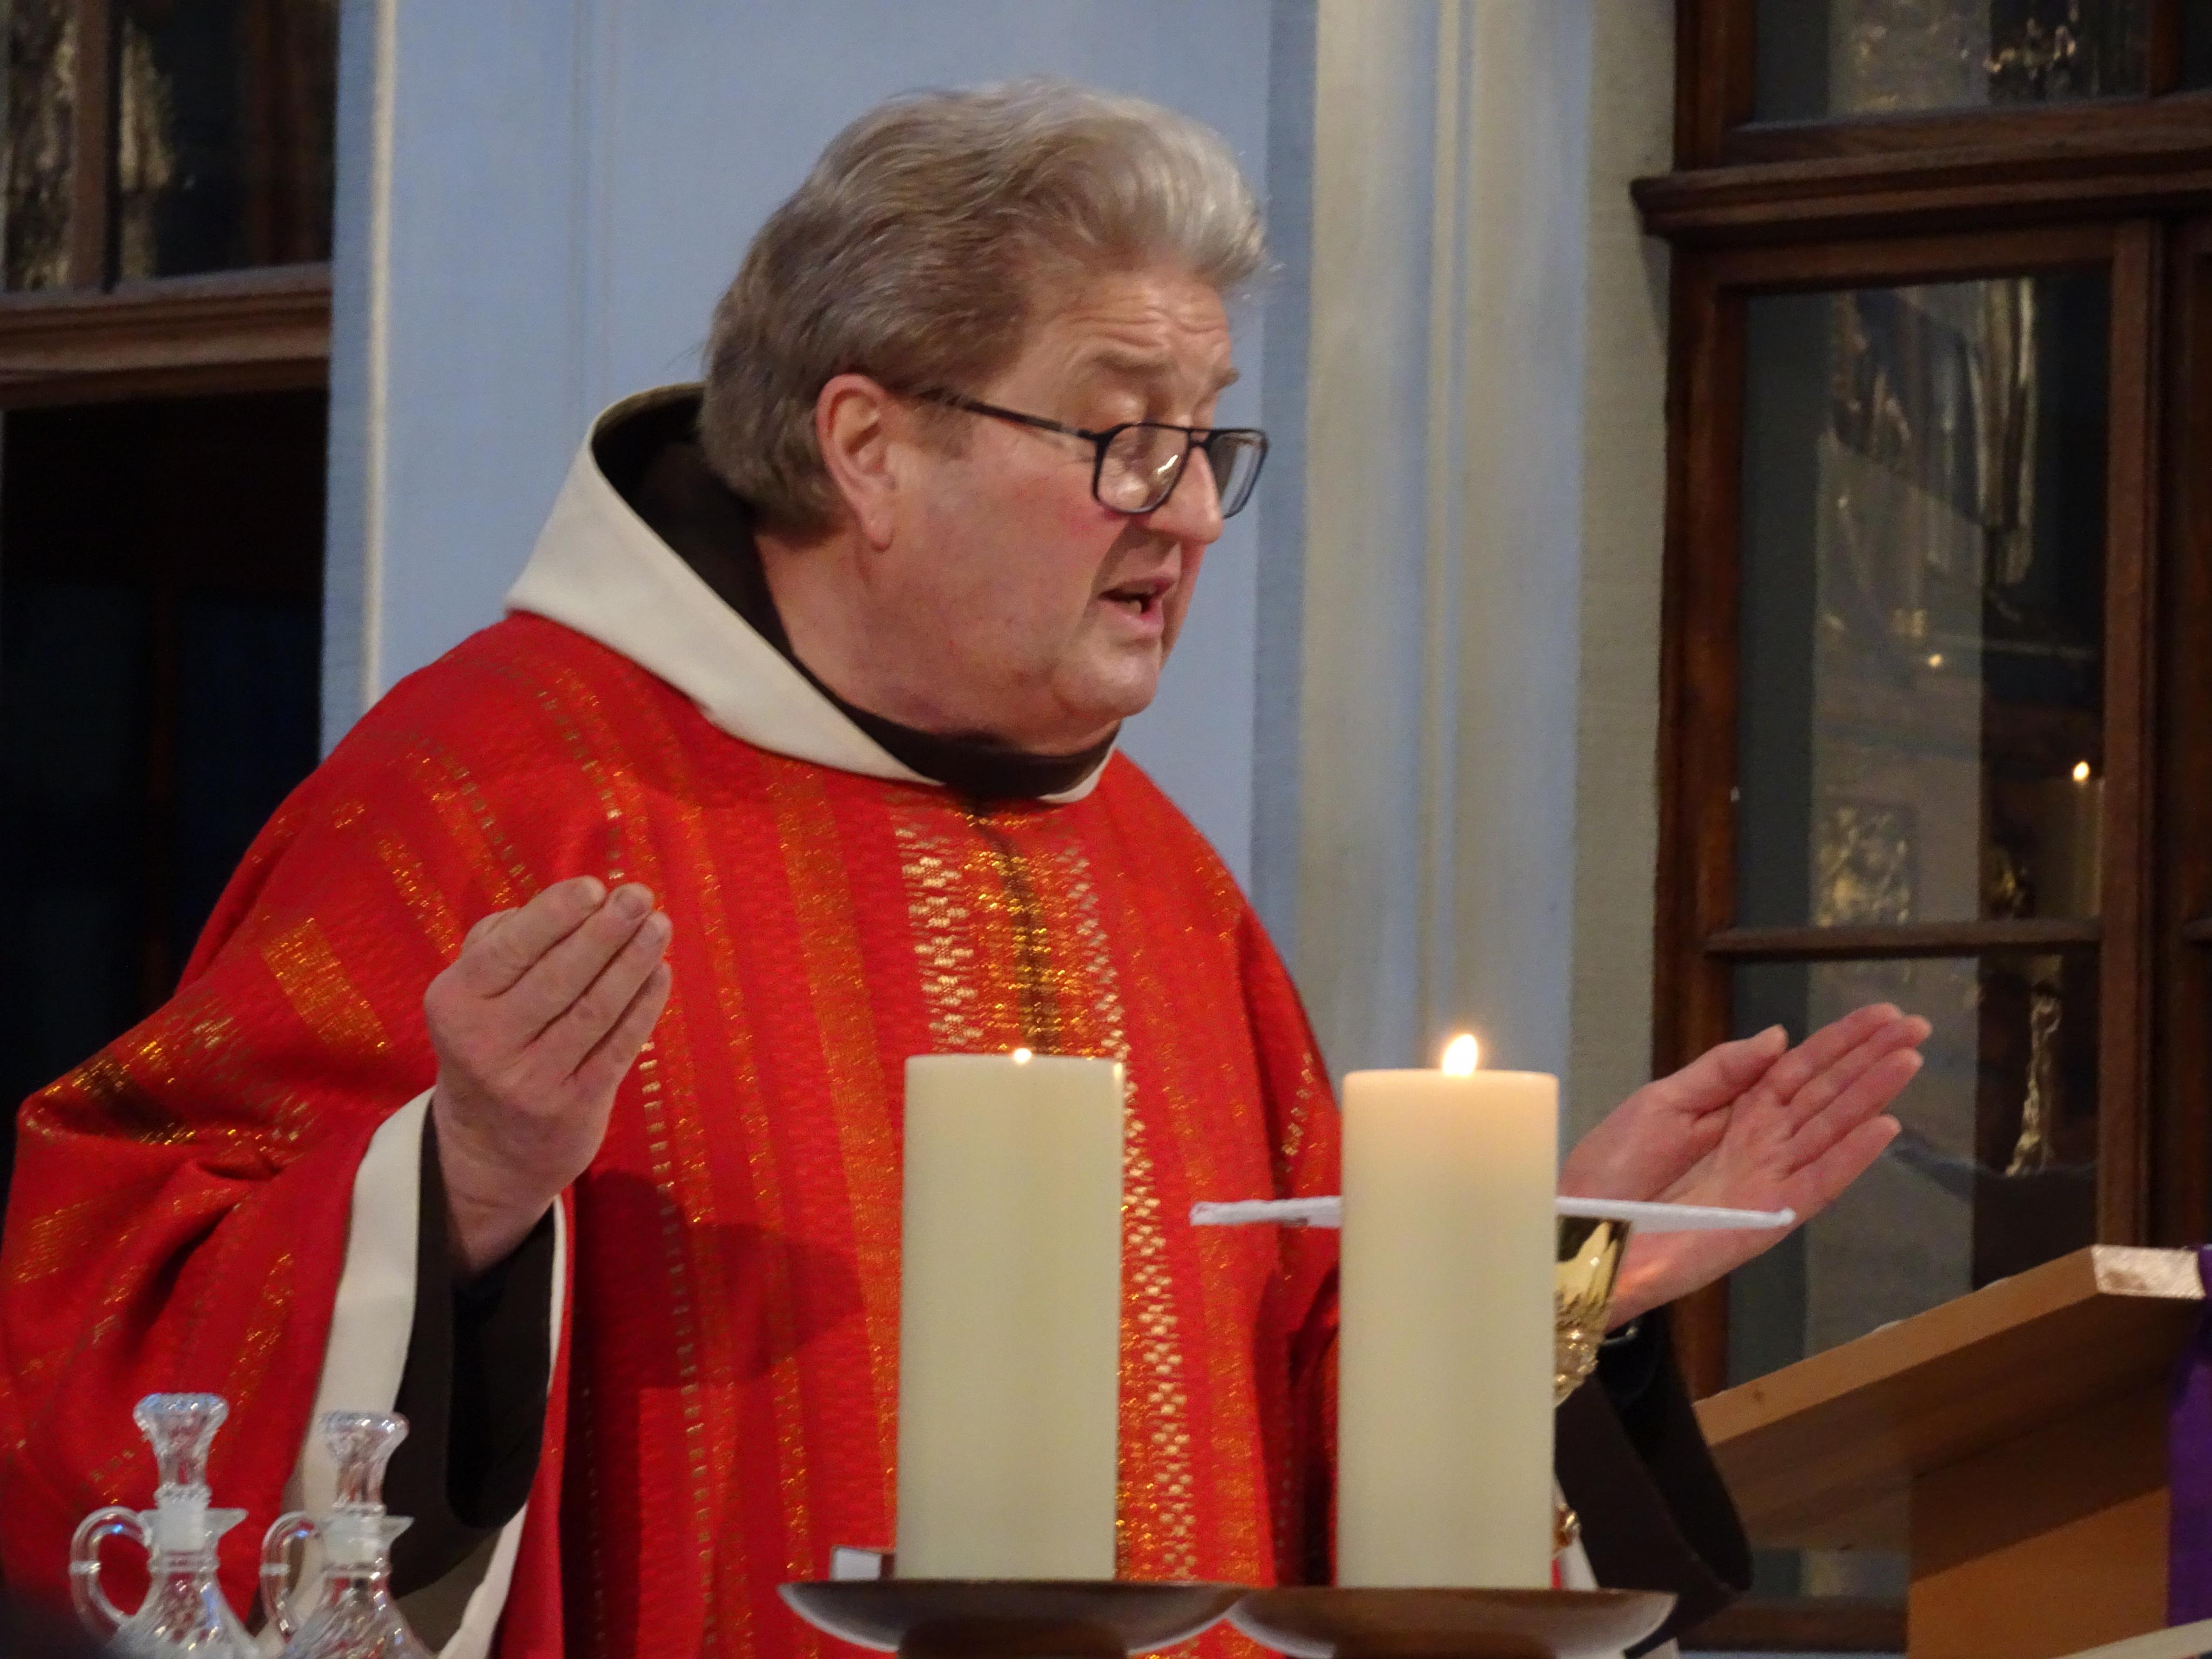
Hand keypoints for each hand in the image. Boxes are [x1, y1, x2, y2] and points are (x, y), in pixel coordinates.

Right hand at [425, 876, 673, 1276]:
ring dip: (633, 962)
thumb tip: (562, 900)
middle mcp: (486, 1043)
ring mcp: (530, 1079)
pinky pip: (618, 1046)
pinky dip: (644, 1006)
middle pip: (558, 977)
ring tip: (659, 925)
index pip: (509, 949)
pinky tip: (660, 971)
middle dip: (605, 931)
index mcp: (454, 1002)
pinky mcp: (572, 1106)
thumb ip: (502, 941)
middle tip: (640, 896)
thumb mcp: (472, 994)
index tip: (595, 886)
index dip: (555, 914)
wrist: (489, 1146)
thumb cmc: (490, 1039)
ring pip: (594, 1009)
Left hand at [1560, 1004, 1929, 1325]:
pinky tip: (1883, 1127)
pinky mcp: (1768, 1216)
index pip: (1800, 1067)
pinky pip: (1818, 1183)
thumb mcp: (1662, 1102)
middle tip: (1916, 1027)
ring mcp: (1770, 1179)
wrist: (1586, 1230)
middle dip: (1871, 1059)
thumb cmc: (1613, 1167)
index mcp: (1736, 1109)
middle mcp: (1762, 1141)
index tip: (1883, 1015)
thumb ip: (1722, 1071)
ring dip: (1871, 1096)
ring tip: (1907, 1061)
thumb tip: (1778, 1038)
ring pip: (1832, 1130)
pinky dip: (1850, 1157)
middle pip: (1827, 1093)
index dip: (1841, 1041)